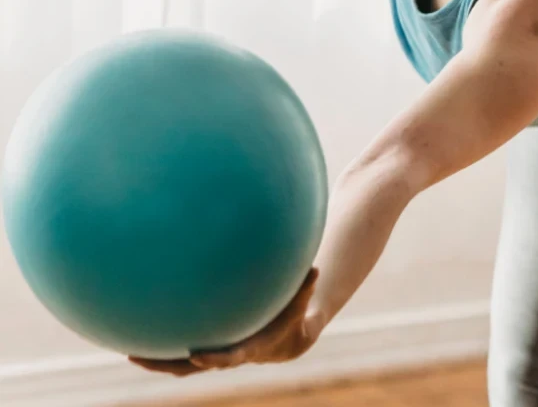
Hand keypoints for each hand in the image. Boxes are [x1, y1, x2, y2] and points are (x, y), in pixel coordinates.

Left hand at [129, 267, 322, 376]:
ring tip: (126, 348)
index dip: (213, 358)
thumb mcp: (300, 303)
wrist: (284, 342)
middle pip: (188, 368)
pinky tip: (141, 328)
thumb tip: (314, 268)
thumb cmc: (291, 317)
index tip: (196, 354)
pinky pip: (178, 349)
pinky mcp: (205, 346)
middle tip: (136, 357)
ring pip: (177, 363)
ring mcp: (212, 352)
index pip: (227, 357)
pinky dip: (161, 343)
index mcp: (245, 349)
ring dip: (154, 359)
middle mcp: (223, 355)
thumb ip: (304, 289)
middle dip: (163, 365)